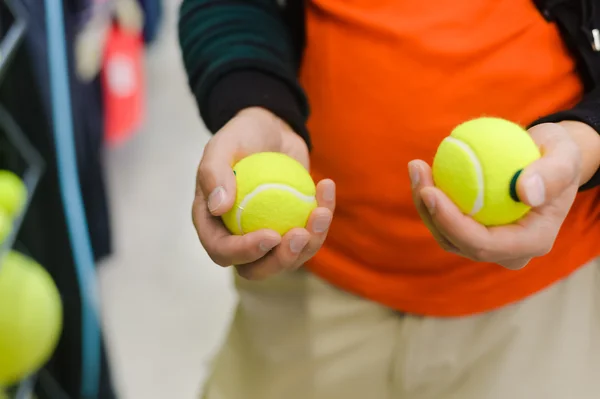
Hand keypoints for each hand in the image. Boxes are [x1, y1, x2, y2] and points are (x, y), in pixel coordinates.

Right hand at [193, 107, 335, 279]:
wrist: (270, 128)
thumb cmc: (242, 135)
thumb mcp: (224, 144)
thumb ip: (214, 173)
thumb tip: (218, 208)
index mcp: (212, 223)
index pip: (222, 251)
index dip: (245, 252)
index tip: (271, 235)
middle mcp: (237, 236)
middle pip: (256, 268)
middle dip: (281, 260)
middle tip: (300, 235)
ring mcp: (266, 235)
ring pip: (287, 258)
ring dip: (310, 243)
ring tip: (322, 212)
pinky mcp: (292, 227)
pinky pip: (309, 235)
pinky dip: (322, 219)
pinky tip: (326, 188)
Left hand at [409, 122, 583, 269]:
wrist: (551, 161)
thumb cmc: (559, 155)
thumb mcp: (566, 155)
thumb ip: (553, 174)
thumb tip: (525, 192)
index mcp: (532, 241)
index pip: (482, 244)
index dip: (451, 223)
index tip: (430, 190)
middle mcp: (508, 251)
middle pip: (457, 242)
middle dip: (429, 211)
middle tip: (418, 170)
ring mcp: (489, 244)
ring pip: (445, 234)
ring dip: (424, 204)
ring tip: (417, 167)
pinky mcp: (475, 232)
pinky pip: (446, 220)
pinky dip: (431, 198)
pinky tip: (423, 171)